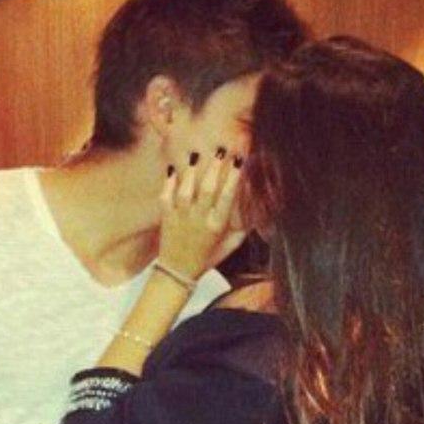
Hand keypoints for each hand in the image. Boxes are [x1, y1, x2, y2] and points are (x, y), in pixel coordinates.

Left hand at [158, 149, 245, 279]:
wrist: (177, 272)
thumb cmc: (206, 258)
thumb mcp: (229, 247)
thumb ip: (242, 230)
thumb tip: (257, 212)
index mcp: (217, 226)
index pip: (227, 198)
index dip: (234, 177)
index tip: (239, 161)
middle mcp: (199, 220)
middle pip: (208, 189)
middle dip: (214, 168)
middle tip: (220, 150)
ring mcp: (181, 218)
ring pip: (186, 191)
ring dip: (192, 172)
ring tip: (197, 154)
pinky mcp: (167, 218)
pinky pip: (166, 197)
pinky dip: (169, 183)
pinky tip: (174, 170)